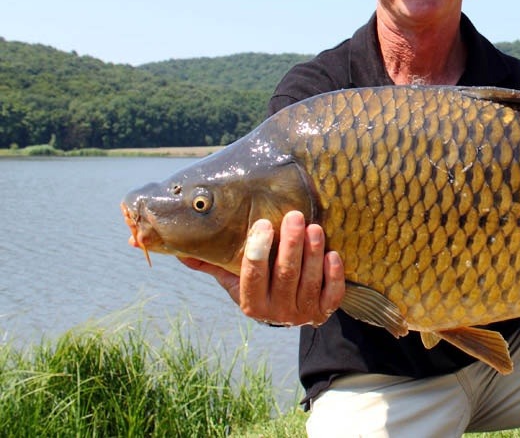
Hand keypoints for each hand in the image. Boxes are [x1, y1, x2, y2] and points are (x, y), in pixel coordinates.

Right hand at [180, 210, 345, 326]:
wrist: (290, 311)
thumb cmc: (260, 286)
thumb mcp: (234, 279)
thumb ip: (211, 263)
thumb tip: (178, 247)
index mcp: (251, 303)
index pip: (252, 276)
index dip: (258, 251)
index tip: (263, 224)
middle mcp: (276, 312)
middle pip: (285, 275)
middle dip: (290, 244)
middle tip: (295, 215)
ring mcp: (302, 313)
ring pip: (309, 281)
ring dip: (312, 252)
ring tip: (314, 227)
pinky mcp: (325, 310)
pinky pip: (332, 294)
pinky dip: (333, 275)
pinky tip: (333, 254)